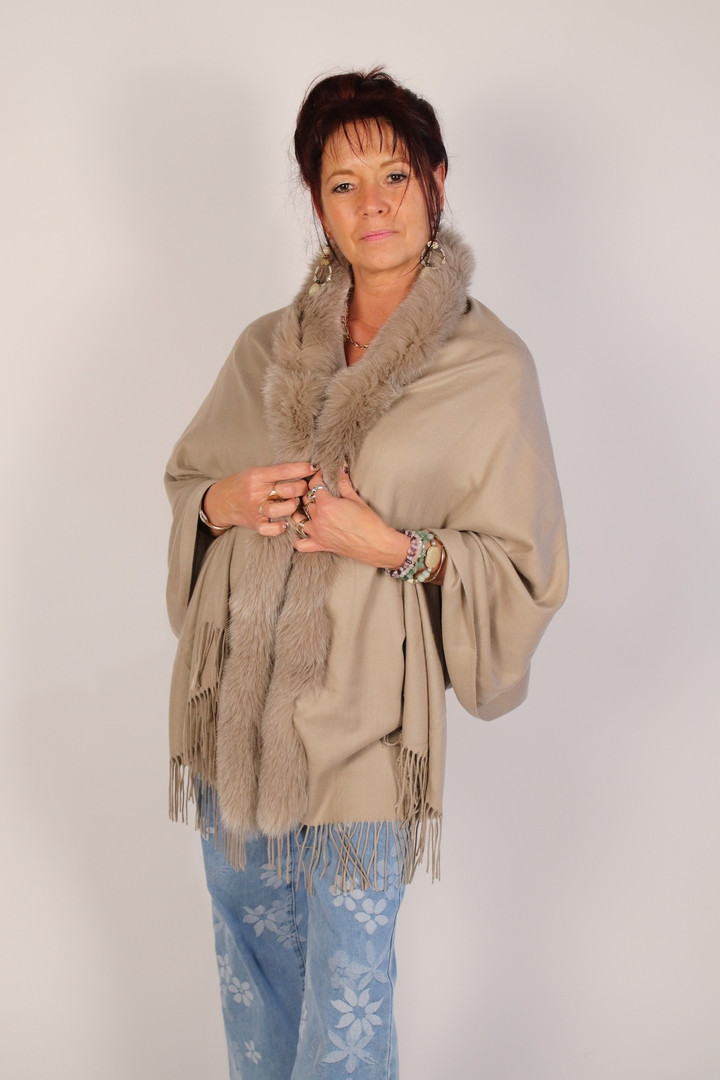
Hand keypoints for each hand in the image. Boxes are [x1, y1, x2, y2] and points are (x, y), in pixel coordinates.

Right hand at [203, 461, 313, 536]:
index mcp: (257, 475)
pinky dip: (280, 528)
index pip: (284, 470)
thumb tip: (302, 469)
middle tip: (306, 487)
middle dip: (302, 488)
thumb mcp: (255, 472)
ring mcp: (255, 509)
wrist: (219, 501)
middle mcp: (256, 492)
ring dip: (294, 506)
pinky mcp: (255, 523)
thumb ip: (275, 472)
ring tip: (296, 503)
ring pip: (283, 509)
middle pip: (289, 490)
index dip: (302, 469)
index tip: (313, 468)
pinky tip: (285, 523)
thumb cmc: (242, 484)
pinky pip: (270, 529)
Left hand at [290, 467, 409, 568]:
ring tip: (307, 507)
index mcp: (326, 505)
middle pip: (305, 501)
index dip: (317, 477)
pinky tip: (303, 530)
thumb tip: (341, 469)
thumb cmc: (370, 522)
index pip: (314, 485)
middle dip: (309, 492)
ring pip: (297, 519)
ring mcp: (317, 533)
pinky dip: (298, 537)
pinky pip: (300, 544)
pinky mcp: (320, 545)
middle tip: (316, 489)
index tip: (321, 475)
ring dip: (300, 512)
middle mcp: (318, 519)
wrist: (377, 544)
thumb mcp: (356, 499)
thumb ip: (344, 483)